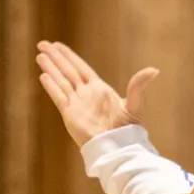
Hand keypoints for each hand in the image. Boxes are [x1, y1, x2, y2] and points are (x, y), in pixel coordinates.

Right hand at [37, 40, 158, 146]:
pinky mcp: (70, 115)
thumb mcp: (135, 104)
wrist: (116, 149)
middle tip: (42, 44)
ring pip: (61, 81)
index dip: (69, 56)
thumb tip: (154, 70)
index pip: (80, 67)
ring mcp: (77, 104)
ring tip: (39, 55)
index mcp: (99, 89)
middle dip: (55, 57)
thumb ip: (139, 85)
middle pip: (67, 71)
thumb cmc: (127, 130)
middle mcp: (86, 94)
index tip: (58, 45)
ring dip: (50, 68)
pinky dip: (51, 87)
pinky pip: (58, 97)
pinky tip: (43, 76)